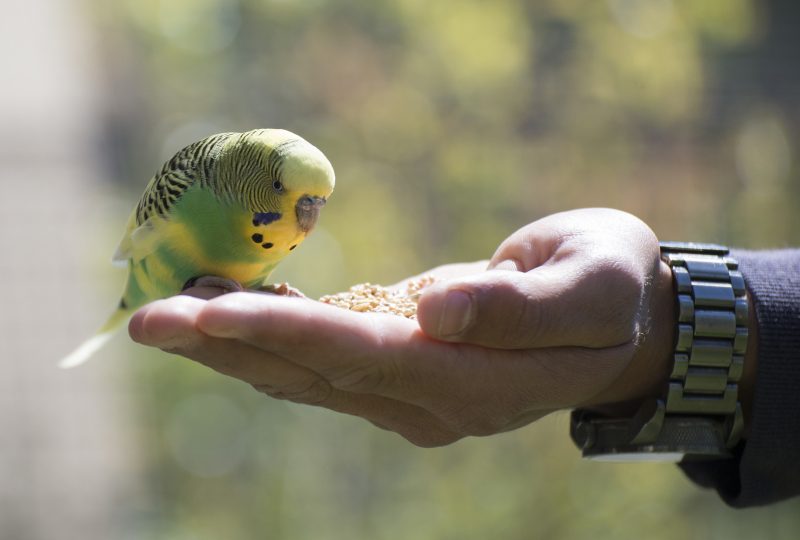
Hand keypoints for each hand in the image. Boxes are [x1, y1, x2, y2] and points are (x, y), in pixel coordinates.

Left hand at [129, 208, 677, 445]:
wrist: (628, 321)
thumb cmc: (616, 286)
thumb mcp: (592, 286)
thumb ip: (519, 307)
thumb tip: (432, 311)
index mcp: (479, 385)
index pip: (365, 359)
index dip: (287, 334)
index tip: (211, 310)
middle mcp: (434, 404)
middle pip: (315, 378)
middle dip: (230, 346)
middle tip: (148, 317)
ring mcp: (416, 398)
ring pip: (309, 379)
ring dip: (235, 348)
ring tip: (167, 311)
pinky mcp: (406, 375)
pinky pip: (326, 363)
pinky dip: (273, 338)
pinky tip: (228, 311)